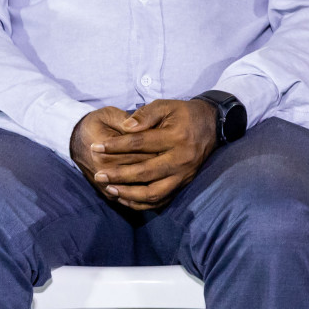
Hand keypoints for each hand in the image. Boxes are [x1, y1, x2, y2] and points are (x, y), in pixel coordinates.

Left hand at [82, 99, 217, 210]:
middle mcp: (181, 160)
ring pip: (154, 192)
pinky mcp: (184, 184)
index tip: (96, 147)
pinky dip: (143, 203)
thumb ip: (145, 114)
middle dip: (119, 175)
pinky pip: (163, 200)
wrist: (212, 125)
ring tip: (109, 189)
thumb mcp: (165, 106)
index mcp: (175, 138)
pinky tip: (125, 199)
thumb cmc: (183, 113)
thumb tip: (126, 127)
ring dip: (130, 194)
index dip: (116, 146)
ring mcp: (184, 175)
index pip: (140, 144)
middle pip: (145, 172)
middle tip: (98, 175)